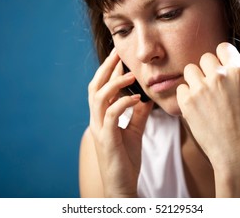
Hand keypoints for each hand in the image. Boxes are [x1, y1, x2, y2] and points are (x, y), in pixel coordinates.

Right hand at [88, 49, 152, 196]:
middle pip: (94, 87)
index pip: (102, 89)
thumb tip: (144, 98)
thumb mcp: (134, 132)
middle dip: (106, 69)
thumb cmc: (126, 160)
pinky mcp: (107, 139)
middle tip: (117, 53)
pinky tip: (137, 99)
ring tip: (130, 74)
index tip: (120, 57)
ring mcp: (100, 129)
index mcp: (102, 117)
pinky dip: (124, 103)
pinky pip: (112, 115)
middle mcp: (96, 120)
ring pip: (99, 97)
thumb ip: (137, 115)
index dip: (110, 72)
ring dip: (114, 83)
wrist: (121, 185)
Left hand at [176, 42, 239, 170]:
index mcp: (238, 72)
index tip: (223, 68)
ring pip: (190, 69)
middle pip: (205, 58)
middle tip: (214, 85)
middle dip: (209, 69)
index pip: (223, 48)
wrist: (237, 153)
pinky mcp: (187, 102)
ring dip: (196, 79)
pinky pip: (181, 88)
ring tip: (203, 94)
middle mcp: (218, 76)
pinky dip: (186, 95)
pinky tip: (196, 105)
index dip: (224, 57)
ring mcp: (200, 89)